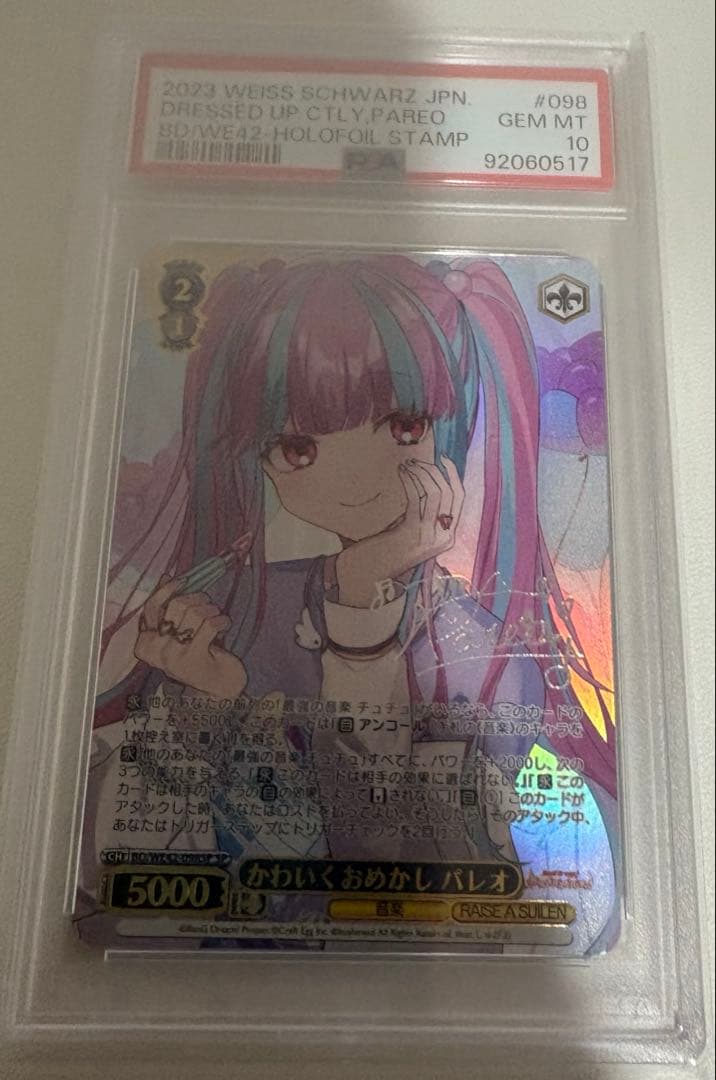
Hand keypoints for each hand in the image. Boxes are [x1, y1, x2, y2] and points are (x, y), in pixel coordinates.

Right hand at [134, 578, 246, 699]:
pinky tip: (225, 624)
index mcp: (148, 644)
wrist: (219, 689)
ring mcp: (173, 657)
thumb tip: (166, 577)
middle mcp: (156, 651)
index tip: (183, 580)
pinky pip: (209, 625)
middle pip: (175, 606)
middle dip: (196, 598)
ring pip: (193, 613)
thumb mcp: (181, 632)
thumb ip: (170, 608)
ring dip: (211, 609)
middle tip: (208, 603)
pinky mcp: (193, 659)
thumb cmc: (200, 656)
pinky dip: (221, 620)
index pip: (151, 607)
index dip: (167, 590)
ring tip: (217, 615)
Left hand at [336, 454, 464, 607]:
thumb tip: (428, 477)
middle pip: (449, 492)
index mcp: (448, 536)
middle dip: (434, 470)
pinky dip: (410, 481)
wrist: (369, 573)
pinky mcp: (412, 531)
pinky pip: (416, 498)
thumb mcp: (414, 528)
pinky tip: (401, 473)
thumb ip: (425, 510)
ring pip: (435, 493)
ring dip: (421, 472)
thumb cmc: (389, 548)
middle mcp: (443, 536)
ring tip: (407, 464)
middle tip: (417, 460)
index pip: (460, 498)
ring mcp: (429, 535)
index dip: (453, 475)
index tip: (443, 458)